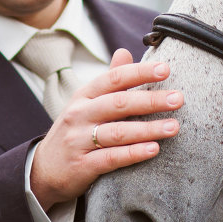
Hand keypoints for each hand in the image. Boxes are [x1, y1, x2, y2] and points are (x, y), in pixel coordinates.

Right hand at [29, 48, 181, 210]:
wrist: (44, 170)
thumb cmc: (74, 132)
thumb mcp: (85, 103)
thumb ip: (109, 80)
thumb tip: (125, 52)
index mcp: (84, 96)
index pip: (114, 79)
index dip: (139, 72)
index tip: (166, 69)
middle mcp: (79, 115)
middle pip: (118, 104)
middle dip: (151, 100)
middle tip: (178, 98)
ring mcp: (79, 140)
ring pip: (117, 132)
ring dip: (148, 128)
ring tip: (174, 126)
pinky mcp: (82, 166)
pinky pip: (111, 158)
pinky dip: (133, 153)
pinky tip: (154, 149)